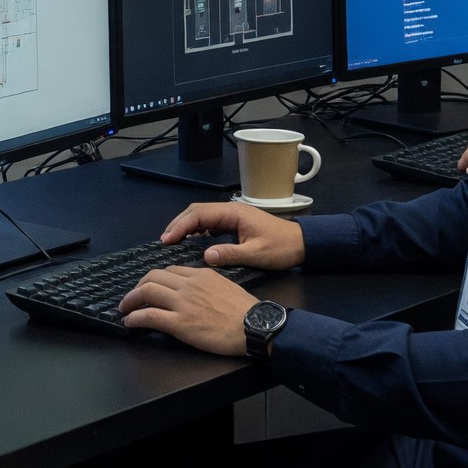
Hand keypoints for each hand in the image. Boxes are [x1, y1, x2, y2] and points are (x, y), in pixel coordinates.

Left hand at [118, 264, 259, 353]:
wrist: (254, 326)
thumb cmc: (245, 311)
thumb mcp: (226, 286)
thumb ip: (208, 284)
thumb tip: (197, 289)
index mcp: (200, 275)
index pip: (170, 270)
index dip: (156, 278)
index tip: (150, 286)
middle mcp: (188, 285)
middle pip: (153, 277)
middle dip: (138, 285)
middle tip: (133, 296)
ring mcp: (182, 303)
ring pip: (147, 292)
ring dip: (130, 299)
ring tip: (125, 308)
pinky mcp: (180, 323)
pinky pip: (149, 316)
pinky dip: (135, 317)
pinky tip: (130, 321)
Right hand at [161, 201, 304, 270]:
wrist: (302, 243)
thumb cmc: (281, 248)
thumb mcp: (257, 254)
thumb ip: (230, 254)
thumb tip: (205, 256)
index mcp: (233, 213)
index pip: (199, 214)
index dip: (180, 226)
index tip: (167, 240)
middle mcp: (231, 210)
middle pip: (197, 211)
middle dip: (178, 224)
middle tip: (164, 240)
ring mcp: (233, 215)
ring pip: (202, 215)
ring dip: (186, 225)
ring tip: (172, 240)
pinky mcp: (235, 223)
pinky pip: (210, 222)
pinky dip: (196, 228)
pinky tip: (191, 240)